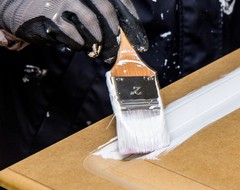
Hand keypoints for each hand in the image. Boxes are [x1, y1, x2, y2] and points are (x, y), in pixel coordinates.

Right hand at [0, 0, 147, 62]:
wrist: (21, 9)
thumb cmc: (59, 11)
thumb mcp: (82, 8)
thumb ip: (102, 17)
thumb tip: (125, 39)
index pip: (120, 1)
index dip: (132, 21)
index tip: (141, 43)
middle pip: (107, 12)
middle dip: (114, 38)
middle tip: (113, 55)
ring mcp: (63, 0)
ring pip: (91, 23)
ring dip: (97, 42)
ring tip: (95, 51)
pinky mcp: (50, 14)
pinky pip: (73, 35)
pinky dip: (78, 44)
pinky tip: (76, 45)